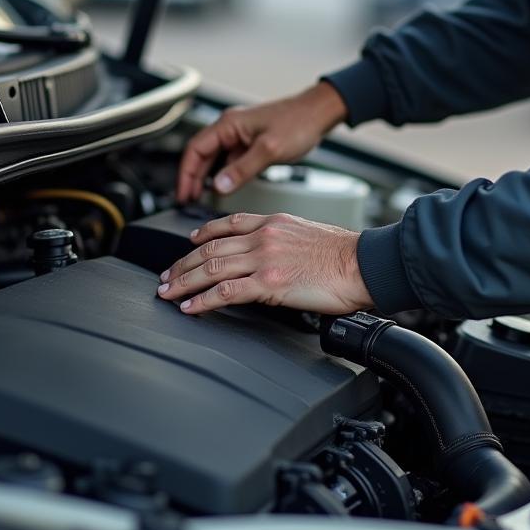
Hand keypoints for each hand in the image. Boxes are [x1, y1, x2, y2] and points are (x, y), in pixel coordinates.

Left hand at [155, 211, 372, 315]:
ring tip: (168, 293)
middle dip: (183, 263)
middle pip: (211, 247)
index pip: (228, 222)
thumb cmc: (344, 255)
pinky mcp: (268, 282)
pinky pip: (225, 292)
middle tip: (166, 276)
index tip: (190, 241)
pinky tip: (191, 307)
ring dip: (184, 282)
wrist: (362, 264)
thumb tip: (269, 258)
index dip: (203, 232)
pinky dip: (203, 301)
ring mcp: (264, 257)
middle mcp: (264, 235)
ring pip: (211, 267)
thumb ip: (281, 241)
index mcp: (273, 221)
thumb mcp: (307, 234)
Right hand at [175, 82, 347, 201]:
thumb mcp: (269, 149)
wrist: (319, 114)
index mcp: (229, 125)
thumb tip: (219, 187)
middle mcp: (231, 128)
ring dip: (206, 177)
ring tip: (199, 198)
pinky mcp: (251, 142)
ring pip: (214, 158)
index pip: (195, 149)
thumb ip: (242, 169)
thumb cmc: (298, 123)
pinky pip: (229, 160)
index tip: (183, 193)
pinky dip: (223, 175)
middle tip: (187, 200)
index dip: (186, 173)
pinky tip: (224, 188)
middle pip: (201, 154)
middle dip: (192, 177)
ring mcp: (241, 135)